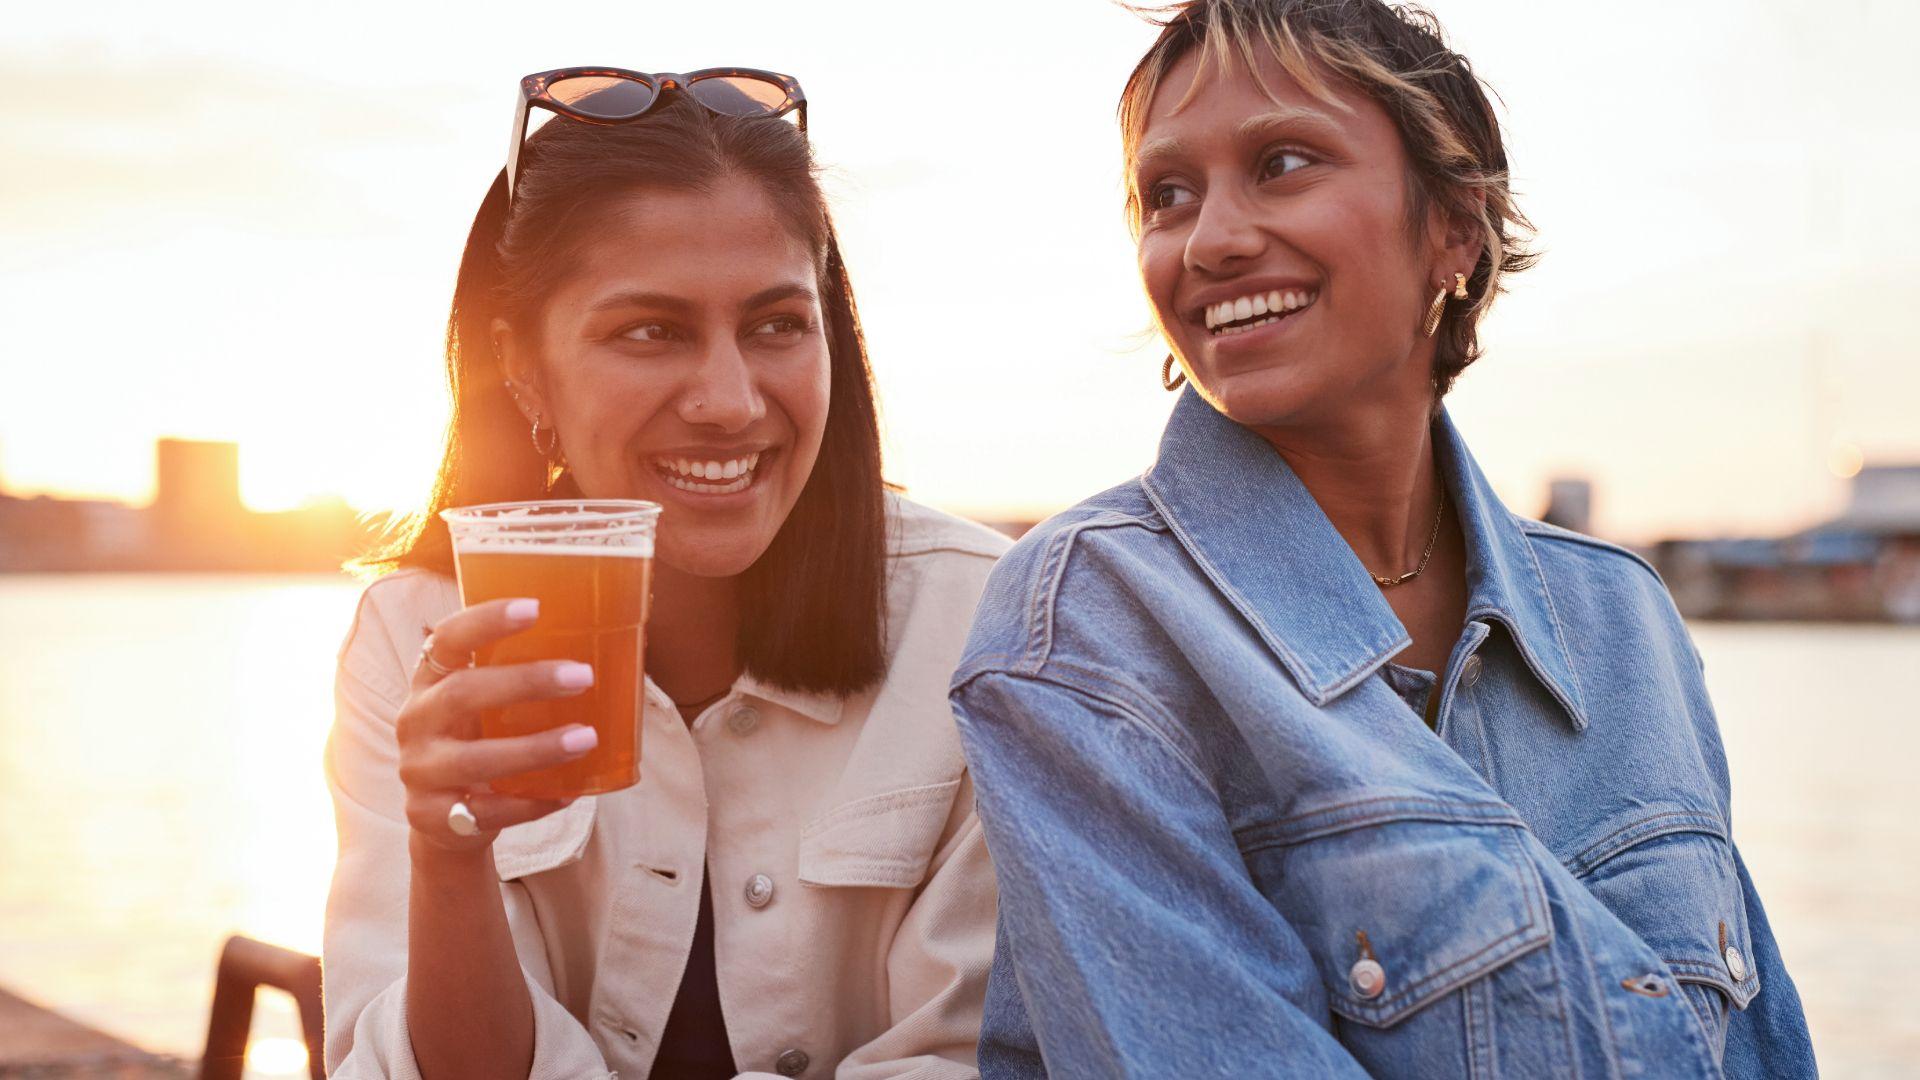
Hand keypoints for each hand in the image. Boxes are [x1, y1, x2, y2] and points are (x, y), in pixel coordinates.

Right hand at [397, 597, 597, 856]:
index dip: (485, 621)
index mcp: (429, 682)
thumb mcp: (484, 707)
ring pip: (474, 759)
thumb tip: (604, 646)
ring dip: (535, 749)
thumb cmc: (479, 743)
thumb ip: (515, 678)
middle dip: (524, 683)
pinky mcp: (431, 817)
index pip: (446, 639)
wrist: (444, 821)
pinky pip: (488, 811)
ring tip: (587, 738)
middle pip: (461, 694)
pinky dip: (533, 802)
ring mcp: (419, 771)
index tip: (534, 608)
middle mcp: (415, 721)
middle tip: (583, 676)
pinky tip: (570, 792)